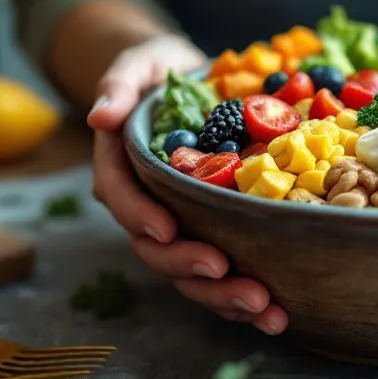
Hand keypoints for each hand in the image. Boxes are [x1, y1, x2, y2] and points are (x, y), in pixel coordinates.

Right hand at [86, 34, 288, 335]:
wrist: (187, 82)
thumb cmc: (159, 71)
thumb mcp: (138, 64)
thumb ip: (118, 83)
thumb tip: (99, 114)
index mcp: (122, 170)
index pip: (123, 199)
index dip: (141, 217)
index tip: (167, 229)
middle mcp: (146, 207)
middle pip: (157, 250)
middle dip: (193, 269)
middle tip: (233, 280)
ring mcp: (178, 226)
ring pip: (189, 273)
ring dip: (225, 298)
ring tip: (267, 311)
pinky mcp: (210, 234)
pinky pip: (221, 274)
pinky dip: (244, 297)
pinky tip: (278, 314)